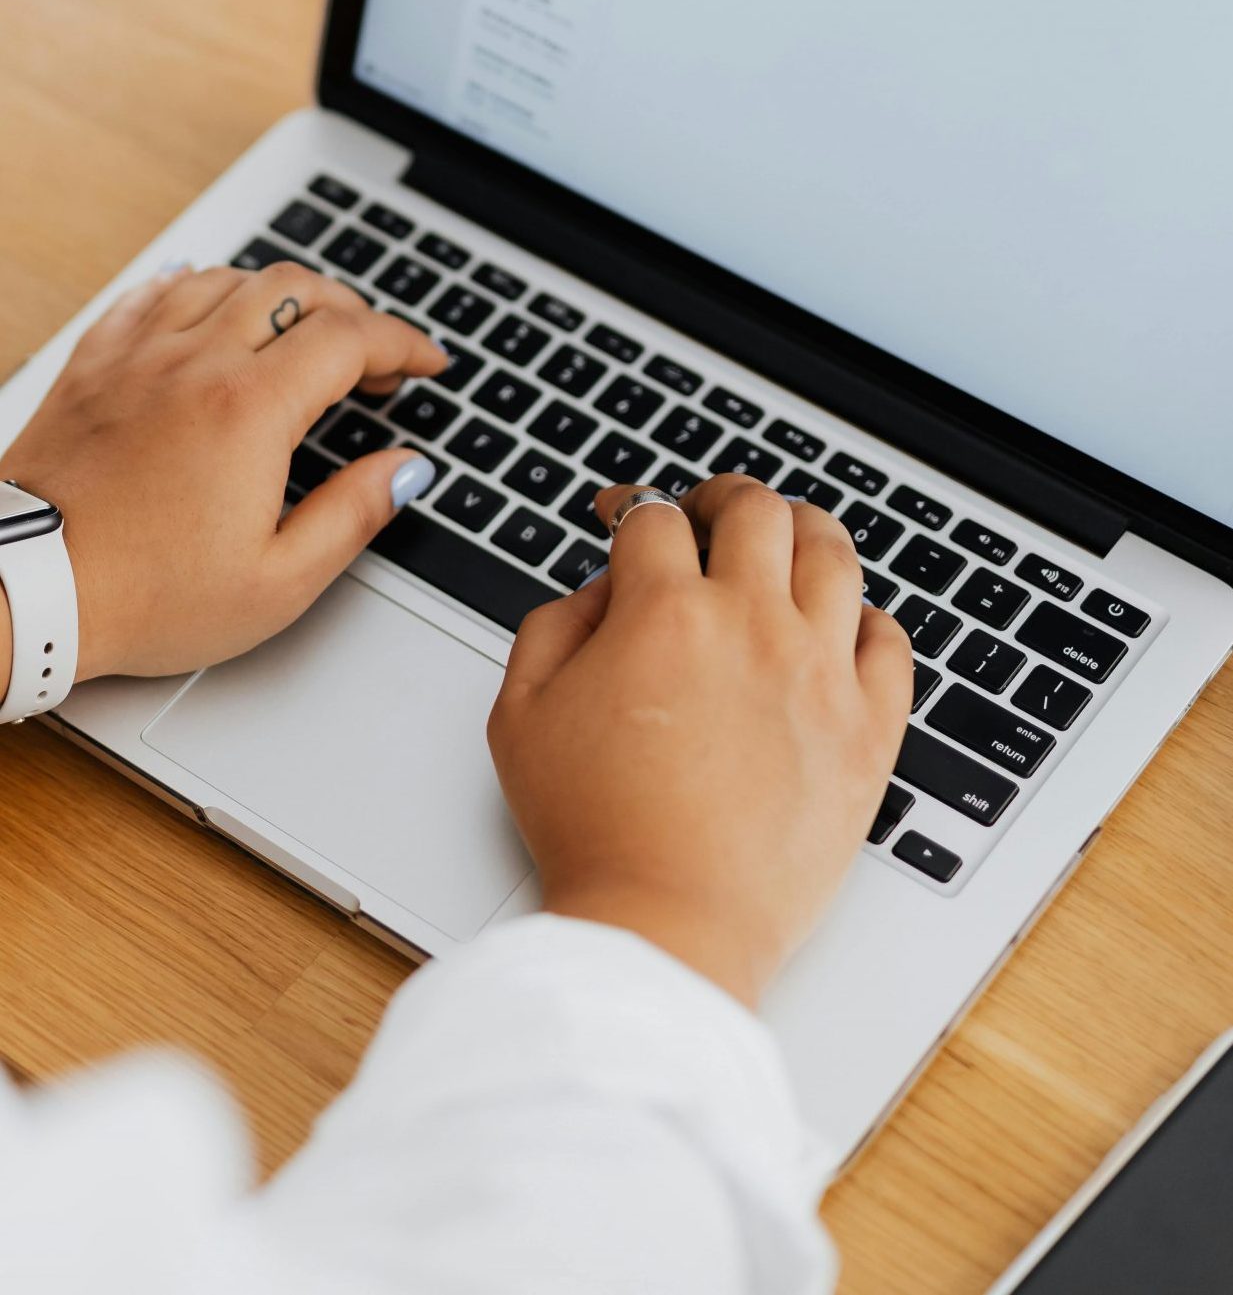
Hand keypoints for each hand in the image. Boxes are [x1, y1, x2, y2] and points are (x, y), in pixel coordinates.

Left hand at [0, 262, 446, 687]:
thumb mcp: (278, 581)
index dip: (404, 344)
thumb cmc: (145, 597)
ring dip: (281, 295)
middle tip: (374, 357)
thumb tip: (404, 470)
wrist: (26, 590)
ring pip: (226, 278)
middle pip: (295, 289)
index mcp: (250, 410)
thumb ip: (353, 515)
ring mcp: (139, 355)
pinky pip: (153, 292)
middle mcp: (195, 363)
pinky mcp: (94, 363)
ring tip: (303, 332)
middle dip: (352, 311)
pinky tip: (209, 306)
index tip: (426, 363)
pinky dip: (198, 288)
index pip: (351, 339)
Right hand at [489, 478, 912, 1006]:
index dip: (631, 505)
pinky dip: (866, 619)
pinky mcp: (869, 730)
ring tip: (784, 541)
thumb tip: (602, 587)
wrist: (665, 925)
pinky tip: (840, 625)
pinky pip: (890, 642)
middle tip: (708, 512)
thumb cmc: (593, 830)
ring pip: (834, 553)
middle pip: (757, 509)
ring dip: (802, 530)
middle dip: (723, 496)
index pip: (656, 518)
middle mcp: (753, 625)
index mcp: (665, 614)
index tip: (625, 518)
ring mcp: (821, 674)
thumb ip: (553, 624)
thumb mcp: (521, 713)